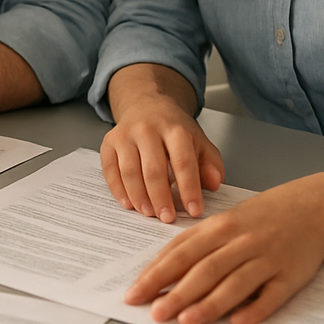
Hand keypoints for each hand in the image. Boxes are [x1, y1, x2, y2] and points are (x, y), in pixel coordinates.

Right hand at [100, 93, 223, 221]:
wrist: (147, 105)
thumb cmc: (174, 130)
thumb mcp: (199, 141)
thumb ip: (211, 163)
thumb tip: (214, 184)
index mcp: (175, 129)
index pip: (183, 162)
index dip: (189, 189)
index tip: (194, 211)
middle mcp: (147, 129)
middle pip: (153, 169)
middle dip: (161, 198)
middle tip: (168, 218)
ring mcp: (125, 135)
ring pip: (129, 171)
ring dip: (140, 197)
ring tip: (150, 214)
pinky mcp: (109, 142)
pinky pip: (110, 170)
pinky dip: (118, 190)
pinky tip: (129, 204)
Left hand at [124, 182, 323, 323]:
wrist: (313, 208)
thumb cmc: (261, 217)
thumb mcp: (224, 222)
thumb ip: (195, 244)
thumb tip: (161, 269)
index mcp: (219, 227)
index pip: (180, 253)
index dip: (156, 274)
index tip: (135, 293)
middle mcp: (241, 242)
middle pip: (203, 269)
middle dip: (176, 292)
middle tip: (155, 312)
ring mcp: (267, 258)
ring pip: (234, 283)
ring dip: (209, 304)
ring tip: (186, 321)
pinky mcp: (290, 275)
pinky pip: (271, 296)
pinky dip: (255, 309)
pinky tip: (238, 322)